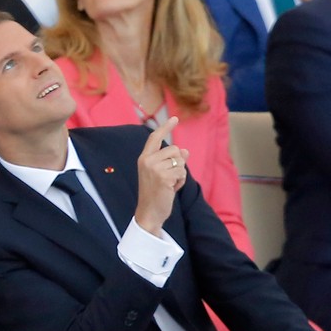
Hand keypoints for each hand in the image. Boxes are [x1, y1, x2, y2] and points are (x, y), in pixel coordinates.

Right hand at [133, 117, 187, 235]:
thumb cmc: (155, 194)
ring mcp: (155, 168)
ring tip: (170, 184)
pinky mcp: (163, 177)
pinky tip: (172, 189)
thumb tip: (186, 151)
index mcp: (144, 158)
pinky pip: (182, 172)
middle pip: (175, 149)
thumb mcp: (162, 174)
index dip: (166, 127)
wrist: (149, 212)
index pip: (155, 138)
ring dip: (180, 173)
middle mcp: (147, 161)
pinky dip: (181, 181)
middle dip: (178, 162)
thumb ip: (172, 161)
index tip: (175, 118)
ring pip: (180, 160)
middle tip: (170, 177)